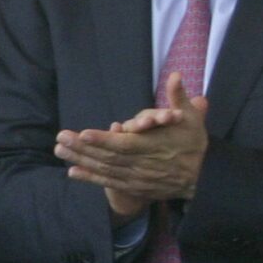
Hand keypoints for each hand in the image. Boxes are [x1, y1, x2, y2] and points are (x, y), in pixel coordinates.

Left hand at [55, 70, 210, 220]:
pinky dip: (90, 178)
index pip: (125, 144)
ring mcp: (137, 178)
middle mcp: (143, 165)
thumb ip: (179, 98)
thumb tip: (176, 75)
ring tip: (60, 150)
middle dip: (83, 148)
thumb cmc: (193, 144)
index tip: (83, 133)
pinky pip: (108, 183)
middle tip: (61, 138)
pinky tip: (72, 171)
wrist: (202, 177)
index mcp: (154, 147)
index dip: (103, 139)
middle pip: (108, 157)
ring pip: (105, 169)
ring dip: (81, 160)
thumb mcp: (192, 119)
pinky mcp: (134, 187)